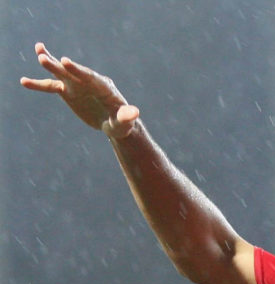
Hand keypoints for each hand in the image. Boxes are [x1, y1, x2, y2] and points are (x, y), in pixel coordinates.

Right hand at [20, 43, 138, 137]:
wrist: (115, 124)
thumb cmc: (123, 123)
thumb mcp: (125, 122)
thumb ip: (127, 116)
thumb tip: (134, 112)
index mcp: (103, 86)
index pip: (89, 76)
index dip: (77, 69)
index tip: (65, 61)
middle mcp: (88, 81)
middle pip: (73, 72)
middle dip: (60, 65)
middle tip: (43, 55)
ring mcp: (77, 85)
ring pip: (61, 73)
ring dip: (49, 65)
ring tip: (38, 53)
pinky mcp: (68, 91)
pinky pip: (51, 86)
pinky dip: (38, 84)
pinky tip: (24, 81)